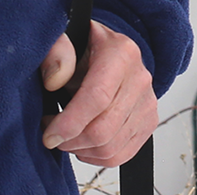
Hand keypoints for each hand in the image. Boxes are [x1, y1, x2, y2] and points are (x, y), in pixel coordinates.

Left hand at [39, 22, 155, 165]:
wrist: (108, 52)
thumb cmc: (84, 49)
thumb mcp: (64, 39)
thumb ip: (55, 52)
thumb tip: (54, 80)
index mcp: (121, 53)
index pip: (98, 97)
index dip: (69, 123)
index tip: (48, 134)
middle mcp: (140, 78)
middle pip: (104, 129)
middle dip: (70, 141)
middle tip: (52, 134)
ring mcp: (148, 102)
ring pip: (110, 147)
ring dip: (80, 150)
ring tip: (66, 135)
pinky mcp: (148, 121)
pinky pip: (121, 155)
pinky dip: (95, 157)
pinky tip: (82, 143)